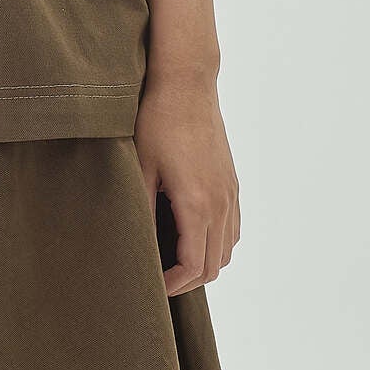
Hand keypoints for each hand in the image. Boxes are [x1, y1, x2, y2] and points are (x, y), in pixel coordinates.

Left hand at [133, 72, 239, 295]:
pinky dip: (216, 243)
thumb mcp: (140, 168)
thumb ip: (141, 211)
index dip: (173, 285)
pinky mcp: (232, 181)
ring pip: (227, 249)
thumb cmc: (158, 121)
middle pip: (214, 265)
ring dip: (204, 263)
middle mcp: (222, 202)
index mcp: (198, 203)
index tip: (151, 287)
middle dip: (187, 280)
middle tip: (157, 279)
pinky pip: (233, 228)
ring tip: (172, 261)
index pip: (193, 266)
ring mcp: (231, 192)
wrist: (187, 83)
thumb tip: (136, 247)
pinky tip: (191, 236)